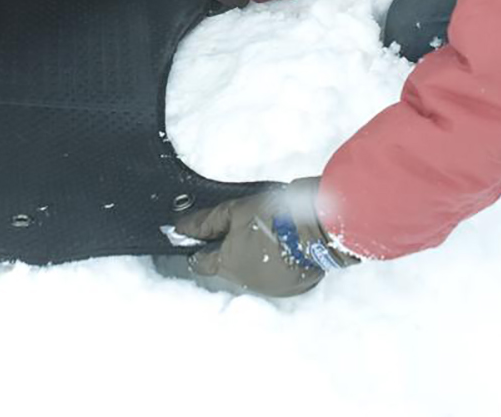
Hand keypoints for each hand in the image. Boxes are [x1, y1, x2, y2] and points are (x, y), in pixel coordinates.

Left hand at [171, 178, 357, 296]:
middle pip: (227, 267)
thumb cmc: (275, 216)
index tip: (202, 235)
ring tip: (268, 234)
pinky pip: (275, 277)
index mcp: (229, 265)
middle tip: (244, 226)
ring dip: (254, 258)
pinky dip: (275, 264)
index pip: (200, 263)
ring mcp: (271, 288)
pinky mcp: (293, 287)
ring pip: (252, 273)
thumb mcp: (236, 210)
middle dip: (230, 250)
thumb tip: (180, 228)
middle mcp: (246, 283)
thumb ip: (206, 221)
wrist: (320, 228)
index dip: (199, 246)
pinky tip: (284, 247)